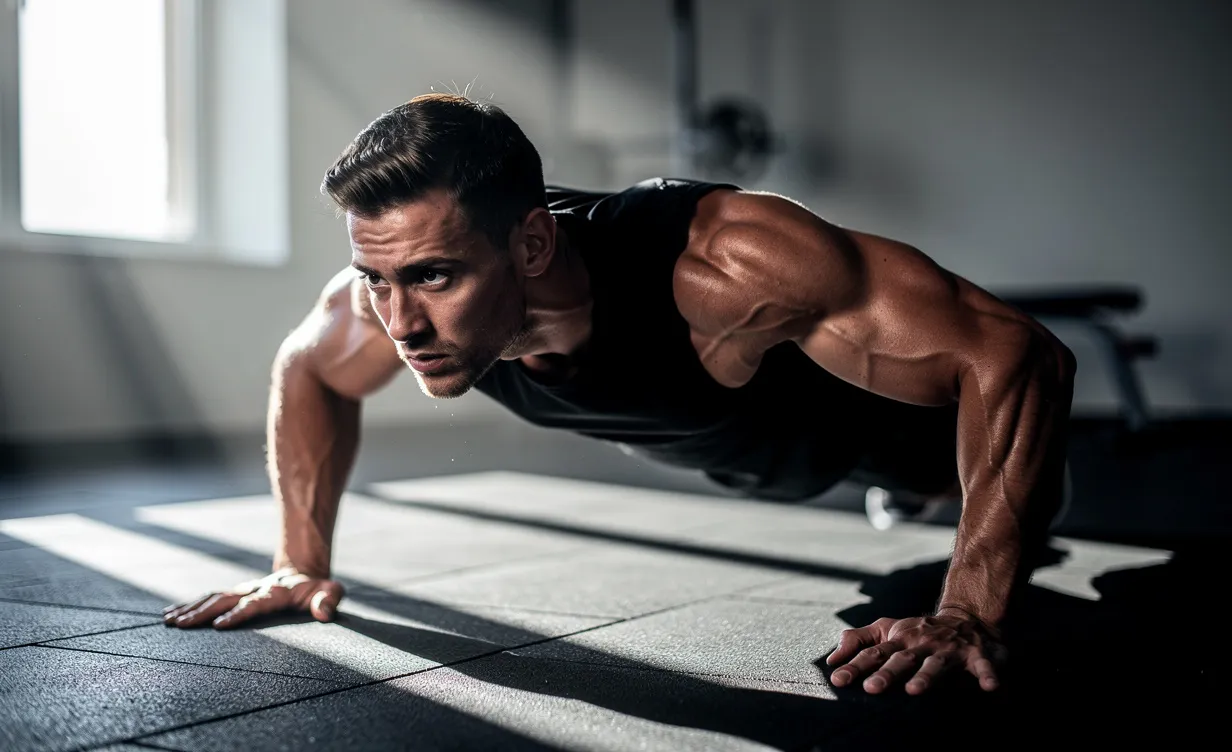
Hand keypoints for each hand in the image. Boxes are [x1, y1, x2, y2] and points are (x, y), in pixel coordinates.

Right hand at [162, 568, 343, 629]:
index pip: (253, 605)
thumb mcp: (331, 592)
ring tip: (168, 621)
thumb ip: (329, 601)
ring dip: (190, 609)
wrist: (303, 572)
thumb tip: (324, 613)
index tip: (218, 626)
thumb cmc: (317, 589)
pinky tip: (170, 615)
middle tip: (179, 625)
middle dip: (202, 613)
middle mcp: (253, 590)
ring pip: (212, 598)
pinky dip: (189, 606)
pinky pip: (209, 598)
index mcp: (275, 593)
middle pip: (224, 600)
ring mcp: (242, 590)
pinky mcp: (234, 594)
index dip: (237, 615)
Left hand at [825, 611, 1005, 694]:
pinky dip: (987, 675)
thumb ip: (858, 640)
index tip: (838, 680)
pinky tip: (990, 688)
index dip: (855, 666)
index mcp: (899, 640)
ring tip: (914, 691)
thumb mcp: (886, 629)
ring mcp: (948, 649)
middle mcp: (921, 644)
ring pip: (935, 664)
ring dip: (926, 677)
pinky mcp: (975, 655)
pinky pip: (982, 666)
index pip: (873, 653)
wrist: (964, 617)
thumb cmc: (917, 630)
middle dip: (886, 673)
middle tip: (871, 688)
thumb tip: (831, 660)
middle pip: (901, 660)